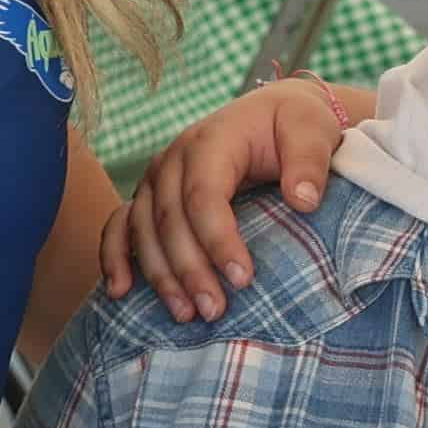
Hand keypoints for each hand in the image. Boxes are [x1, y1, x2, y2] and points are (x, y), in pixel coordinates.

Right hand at [104, 76, 371, 319]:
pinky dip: (115, 256)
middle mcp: (174, 158)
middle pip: (170, 220)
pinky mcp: (151, 195)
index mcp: (211, 140)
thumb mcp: (313, 129)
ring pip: (143, 229)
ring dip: (159, 275)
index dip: (218, 240)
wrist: (273, 114)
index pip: (204, 196)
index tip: (243, 278)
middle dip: (190, 270)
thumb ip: (309, 160)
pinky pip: (120, 224)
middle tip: (215, 310)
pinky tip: (119, 291)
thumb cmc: (294, 123)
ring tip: (186, 314)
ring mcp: (157, 177)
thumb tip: (303, 200)